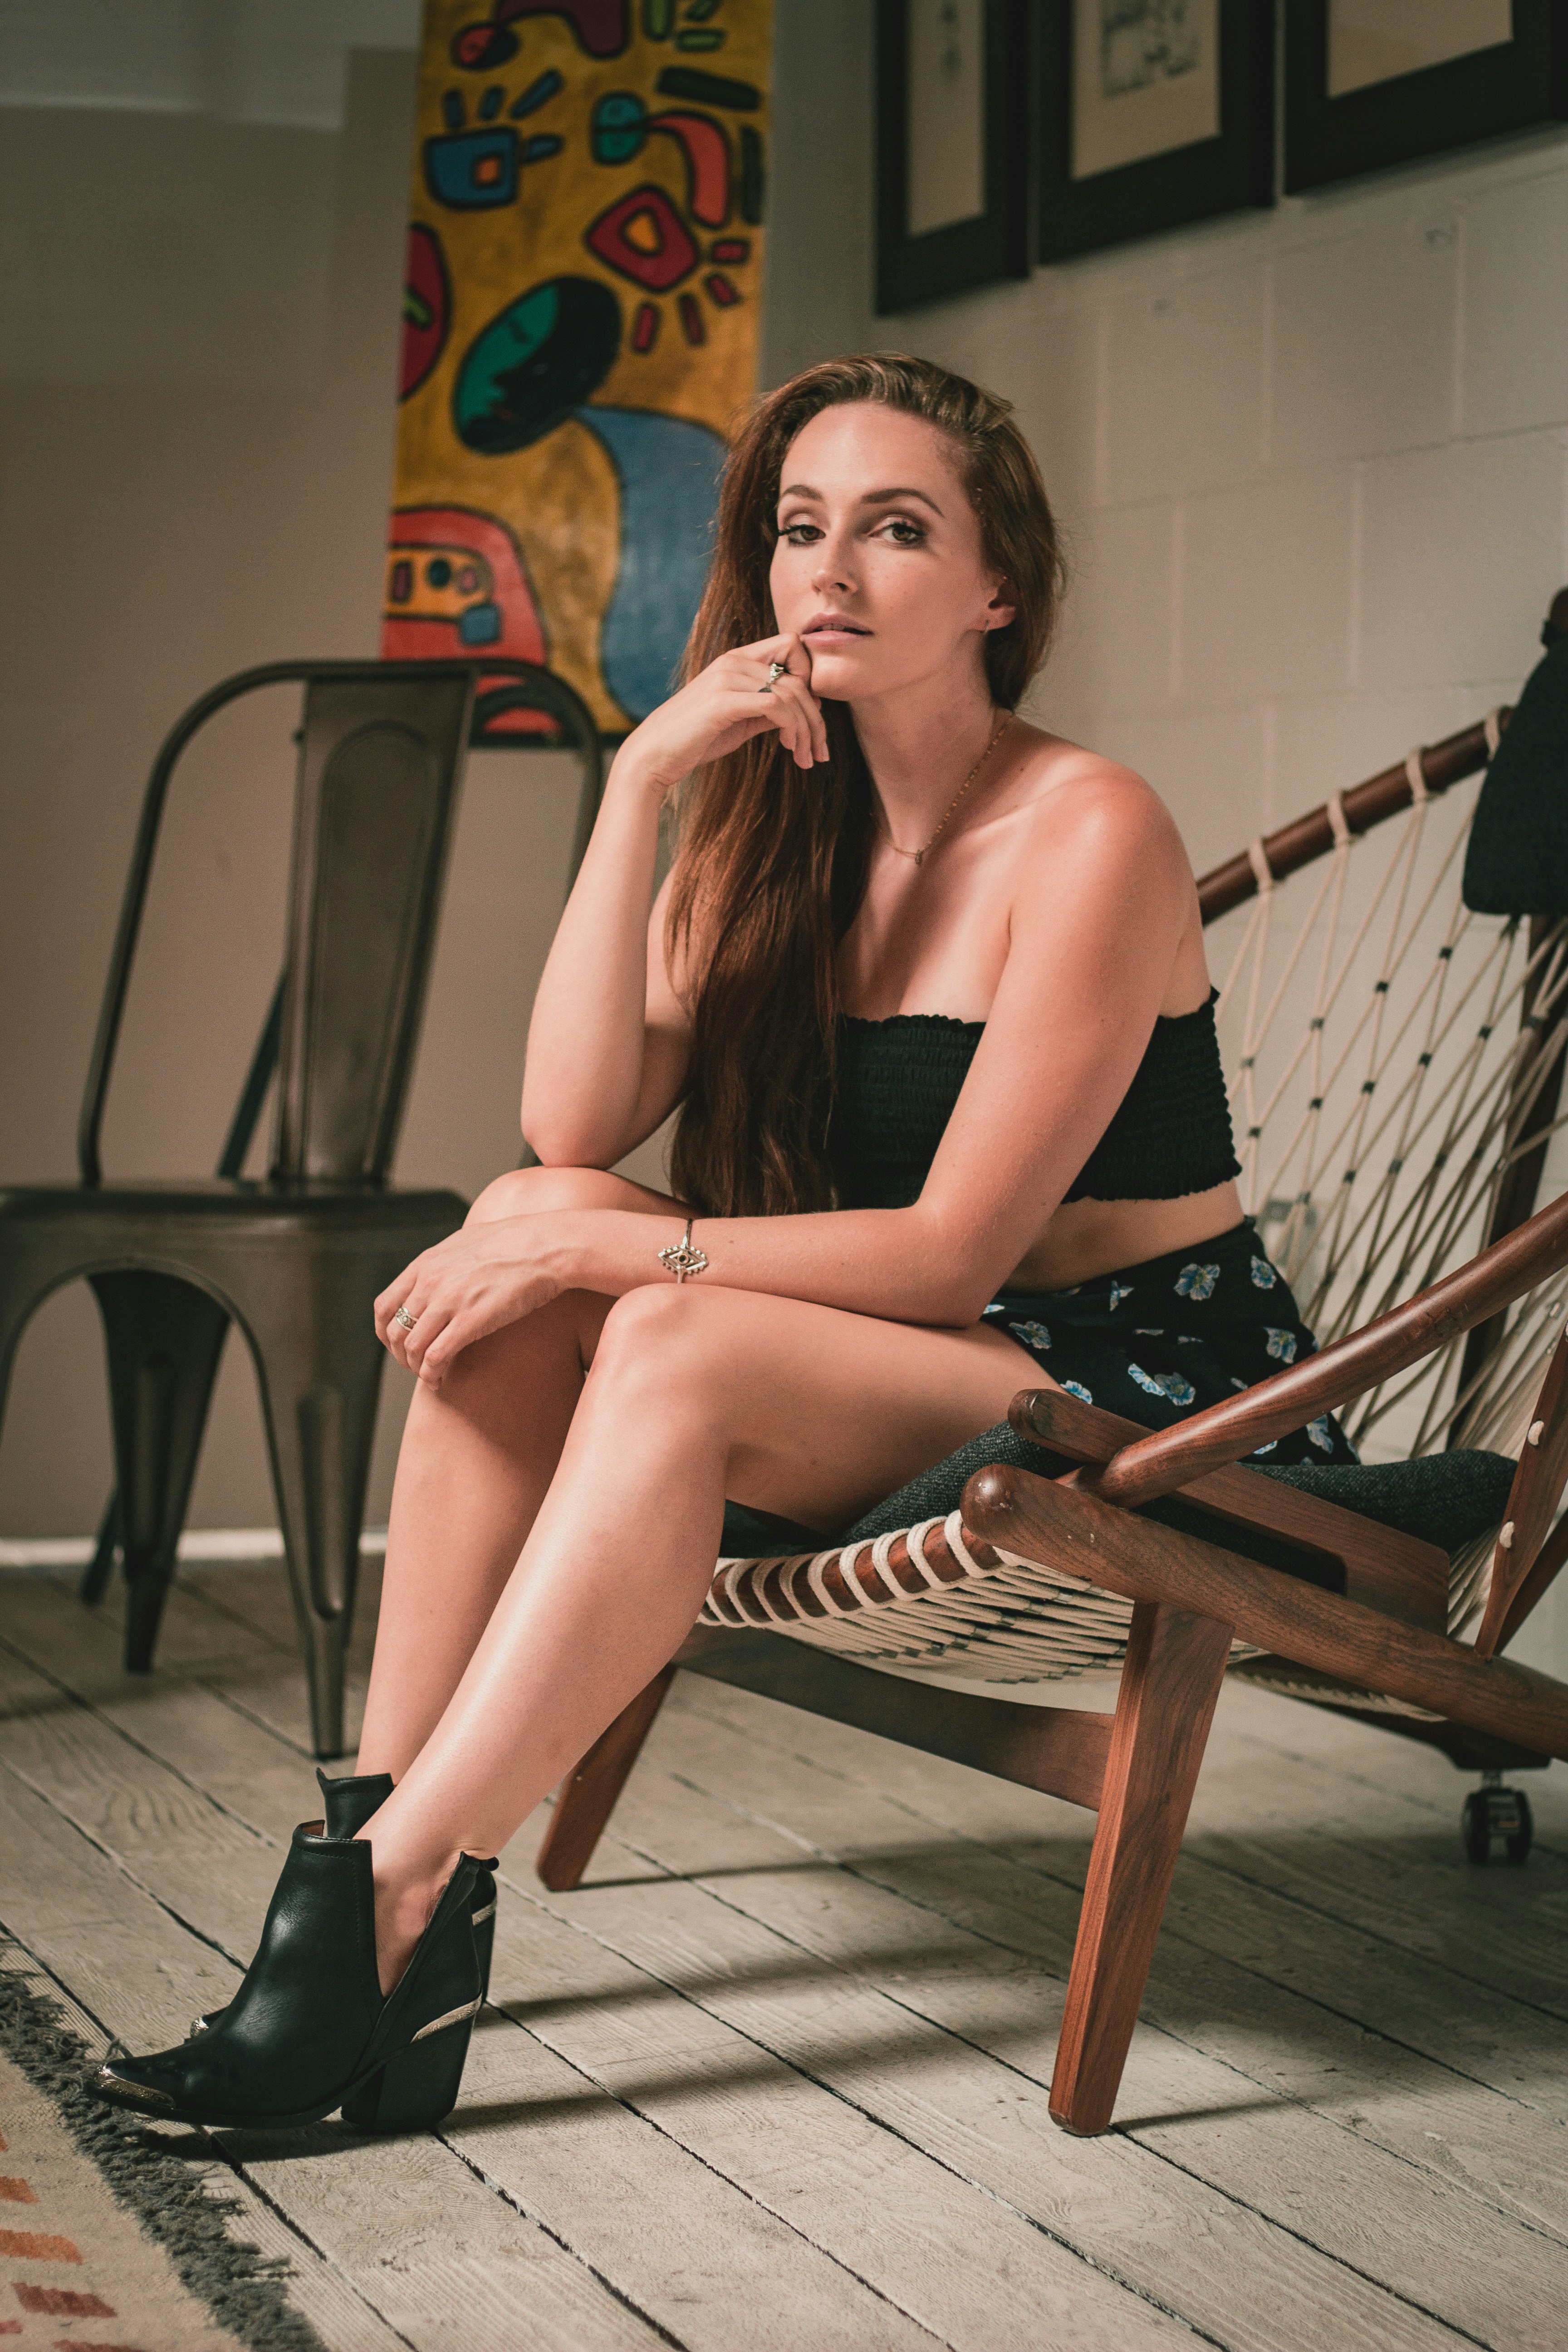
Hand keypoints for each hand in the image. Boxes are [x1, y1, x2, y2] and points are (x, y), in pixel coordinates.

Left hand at [374, 1218, 564, 1388]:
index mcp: (426, 1264)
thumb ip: (445, 1263)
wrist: (546, 1246)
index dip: (387, 1333)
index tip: (401, 1345)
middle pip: (395, 1332)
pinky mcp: (470, 1320)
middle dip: (402, 1356)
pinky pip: (435, 1357)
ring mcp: (448, 1301)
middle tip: (417, 1365)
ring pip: (412, 1348)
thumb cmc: (516, 1243)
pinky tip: (440, 1380)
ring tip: (431, 1376)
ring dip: (417, 1369)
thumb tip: (440, 1274)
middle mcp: (430, 1282)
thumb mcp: (466, 1243)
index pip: (384, 1307)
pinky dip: (431, 1374)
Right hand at [616, 633, 827, 796]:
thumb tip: (800, 711)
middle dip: (816, 717)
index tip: (810, 716)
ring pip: (792, 694)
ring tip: (807, 758)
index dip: (809, 678)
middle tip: (819, 751)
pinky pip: (776, 706)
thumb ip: (768, 709)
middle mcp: (734, 661)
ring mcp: (728, 678)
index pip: (792, 646)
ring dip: (808, 730)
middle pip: (799, 675)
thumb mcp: (740, 721)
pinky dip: (792, 729)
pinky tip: (789, 749)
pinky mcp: (723, 702)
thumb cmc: (696, 740)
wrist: (654, 755)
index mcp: (737, 659)